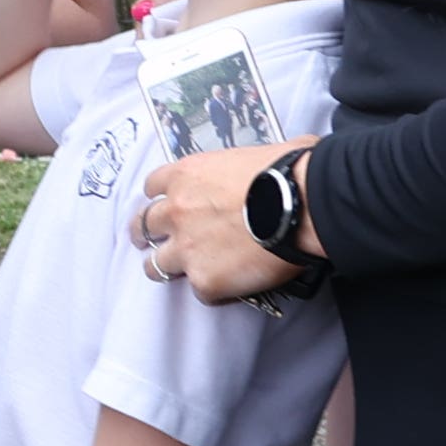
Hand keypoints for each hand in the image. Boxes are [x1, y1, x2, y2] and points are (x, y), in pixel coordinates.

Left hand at [136, 143, 303, 303]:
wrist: (302, 206)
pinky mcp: (206, 280)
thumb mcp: (253, 154)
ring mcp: (187, 249)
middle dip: (147, 233)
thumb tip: (264, 165)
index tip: (168, 203)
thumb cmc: (287, 172)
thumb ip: (237, 165)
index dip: (161, 196)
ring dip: (165, 267)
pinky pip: (199, 292)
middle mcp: (177, 211)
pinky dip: (212, 290)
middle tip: (156, 240)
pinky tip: (226, 286)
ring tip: (179, 272)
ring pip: (155, 266)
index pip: (153, 186)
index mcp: (186, 176)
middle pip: (143, 226)